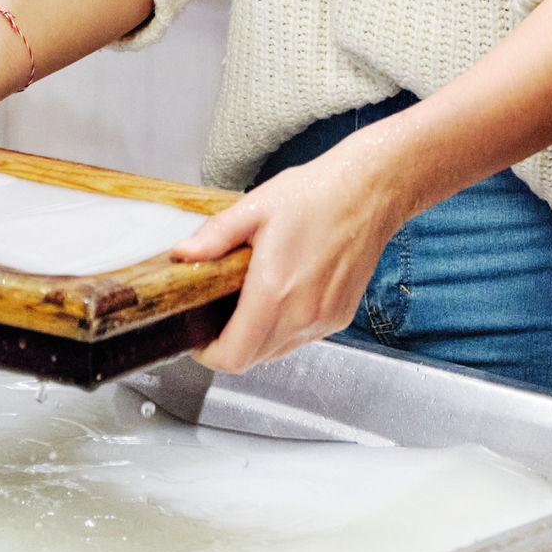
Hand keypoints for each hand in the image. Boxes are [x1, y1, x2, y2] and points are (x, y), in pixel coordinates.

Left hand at [171, 136, 405, 372]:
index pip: (234, 356)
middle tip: (217, 317)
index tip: (199, 338)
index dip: (209, 355)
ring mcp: (323, 319)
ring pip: (277, 352)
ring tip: (249, 304)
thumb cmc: (317, 195)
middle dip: (229, 345)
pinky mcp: (339, 317)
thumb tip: (183, 254)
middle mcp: (302, 314)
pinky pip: (301, 339)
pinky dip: (284, 329)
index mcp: (274, 291)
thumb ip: (214, 237)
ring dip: (257, 339)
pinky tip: (282, 296)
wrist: (368, 193)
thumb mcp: (253, 208)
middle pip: (252, 359)